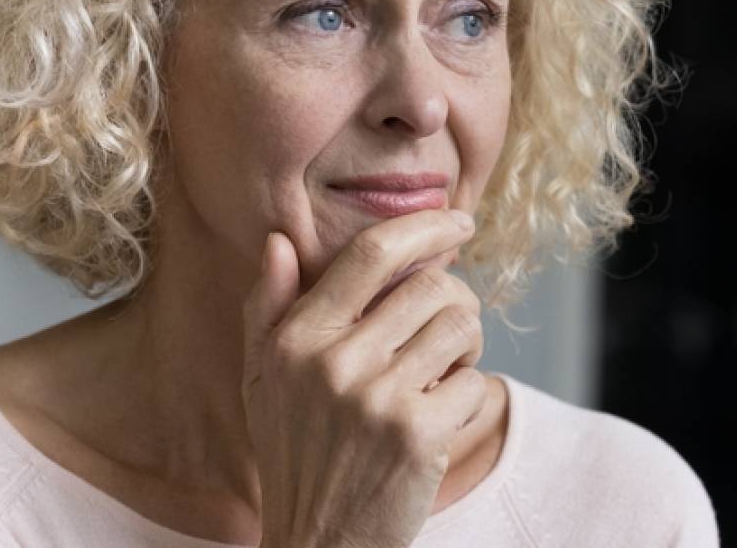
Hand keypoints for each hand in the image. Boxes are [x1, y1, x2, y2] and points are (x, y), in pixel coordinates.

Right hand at [242, 209, 487, 547]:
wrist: (316, 542)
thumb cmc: (292, 454)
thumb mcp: (260, 379)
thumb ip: (266, 307)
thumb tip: (278, 241)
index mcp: (294, 340)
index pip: (370, 254)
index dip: (424, 226)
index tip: (457, 221)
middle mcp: (333, 363)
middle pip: (433, 286)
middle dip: (455, 300)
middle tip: (446, 330)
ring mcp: (377, 400)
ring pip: (462, 328)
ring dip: (467, 346)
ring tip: (442, 371)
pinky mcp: (419, 437)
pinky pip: (475, 384)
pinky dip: (468, 398)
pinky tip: (439, 419)